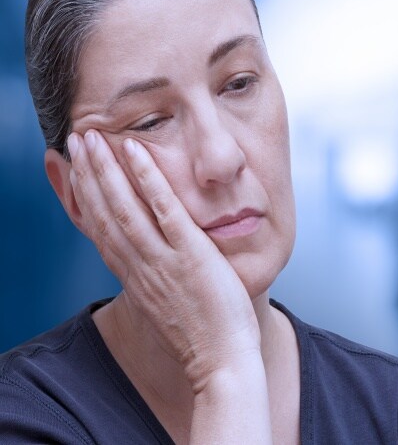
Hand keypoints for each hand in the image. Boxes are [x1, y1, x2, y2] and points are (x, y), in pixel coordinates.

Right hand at [67, 130, 260, 389]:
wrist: (220, 363)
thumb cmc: (202, 333)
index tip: (74, 170)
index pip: (99, 230)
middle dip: (88, 174)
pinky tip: (137, 152)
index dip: (83, 197)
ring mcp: (162, 260)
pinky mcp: (190, 256)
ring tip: (93, 137)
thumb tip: (153, 257)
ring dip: (106, 169)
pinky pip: (165, 211)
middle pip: (104, 213)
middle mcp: (139, 267)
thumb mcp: (166, 302)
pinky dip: (148, 180)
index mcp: (134, 277)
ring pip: (125, 208)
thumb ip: (154, 276)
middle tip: (76, 140)